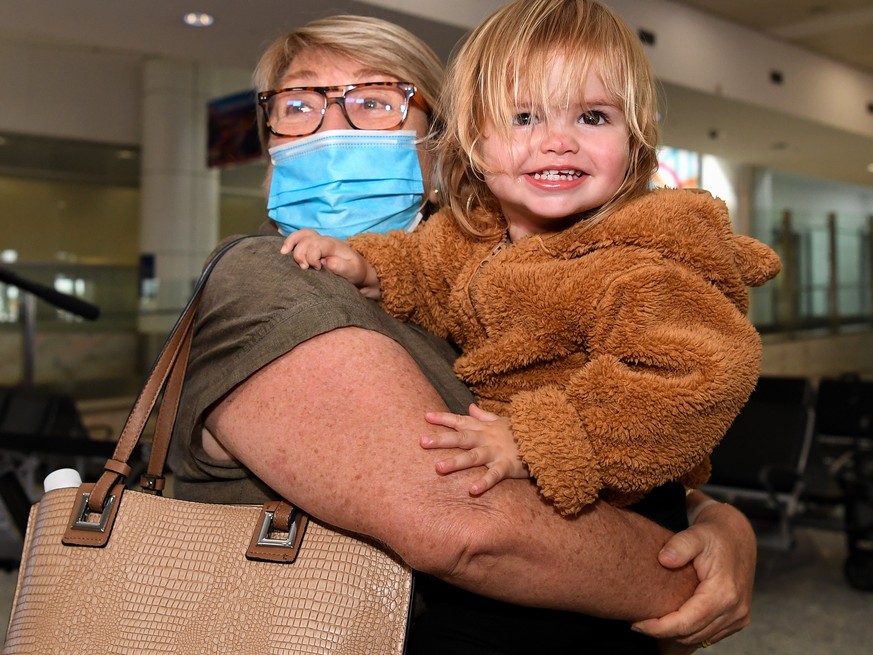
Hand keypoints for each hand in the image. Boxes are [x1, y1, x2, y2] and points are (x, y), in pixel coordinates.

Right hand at [279, 229, 379, 297]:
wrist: (359, 270)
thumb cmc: (355, 272)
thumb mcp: (353, 271)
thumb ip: (340, 267)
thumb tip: (326, 262)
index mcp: (333, 245)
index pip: (316, 244)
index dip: (311, 258)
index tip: (318, 269)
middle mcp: (324, 240)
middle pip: (306, 239)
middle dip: (300, 254)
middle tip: (305, 268)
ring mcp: (318, 241)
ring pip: (301, 235)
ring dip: (290, 243)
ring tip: (284, 253)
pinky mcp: (313, 246)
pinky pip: (299, 238)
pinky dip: (290, 242)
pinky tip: (284, 251)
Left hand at [421, 403, 527, 494]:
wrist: (547, 438)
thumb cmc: (521, 431)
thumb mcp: (501, 421)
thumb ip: (483, 415)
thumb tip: (469, 406)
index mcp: (484, 429)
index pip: (460, 421)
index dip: (443, 419)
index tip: (425, 416)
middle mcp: (487, 439)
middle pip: (461, 438)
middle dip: (441, 440)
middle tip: (421, 442)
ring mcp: (497, 452)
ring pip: (473, 456)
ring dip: (456, 462)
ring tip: (438, 468)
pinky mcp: (508, 466)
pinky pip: (494, 475)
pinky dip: (484, 482)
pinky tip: (472, 490)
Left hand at [632, 493, 754, 649]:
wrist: (737, 537)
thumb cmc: (713, 534)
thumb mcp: (696, 533)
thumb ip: (680, 545)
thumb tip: (664, 559)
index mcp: (724, 592)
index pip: (687, 622)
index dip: (660, 628)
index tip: (637, 624)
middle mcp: (735, 610)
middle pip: (692, 635)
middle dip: (662, 633)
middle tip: (638, 624)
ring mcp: (738, 617)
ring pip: (700, 639)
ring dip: (675, 636)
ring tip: (650, 624)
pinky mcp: (737, 620)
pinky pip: (709, 636)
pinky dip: (688, 633)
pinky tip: (669, 623)